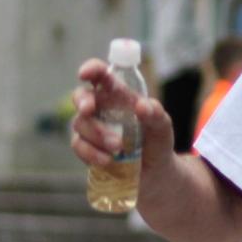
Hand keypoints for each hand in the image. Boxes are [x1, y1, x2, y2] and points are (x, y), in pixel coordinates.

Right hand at [69, 57, 172, 172]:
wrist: (155, 171)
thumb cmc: (156, 140)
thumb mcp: (162, 125)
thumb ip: (155, 113)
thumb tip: (142, 106)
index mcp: (117, 94)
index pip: (101, 75)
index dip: (91, 69)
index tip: (85, 73)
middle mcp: (100, 107)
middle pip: (80, 96)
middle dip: (83, 101)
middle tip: (89, 109)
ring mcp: (90, 127)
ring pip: (80, 123)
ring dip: (98, 134)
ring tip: (118, 147)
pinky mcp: (86, 148)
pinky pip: (79, 146)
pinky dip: (92, 153)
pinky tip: (107, 160)